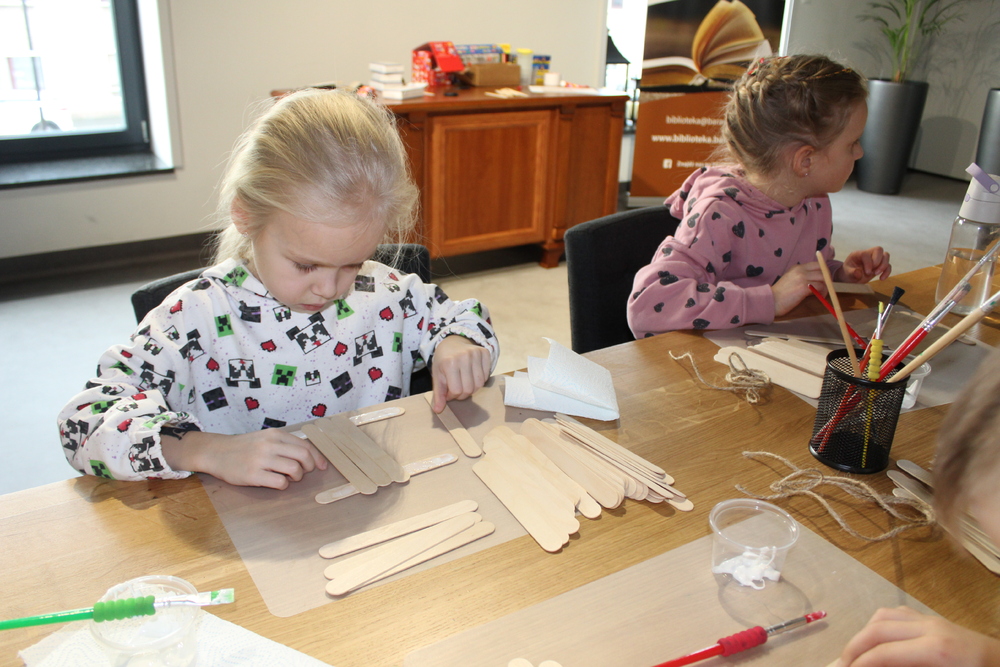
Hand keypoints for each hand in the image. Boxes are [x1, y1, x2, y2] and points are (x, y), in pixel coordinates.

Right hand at [161, 429, 326, 489]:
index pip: (305, 445)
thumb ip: (284, 444)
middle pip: (303, 457)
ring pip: (294, 470)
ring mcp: (261, 460)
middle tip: (303, 473)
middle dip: (309, 468)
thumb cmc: (244, 447)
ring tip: (288, 478)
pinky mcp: (253, 475)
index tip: (321, 466)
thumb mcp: (265, 438)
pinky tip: (277, 483)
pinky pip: (280, 482)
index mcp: (275, 435)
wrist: (216, 452)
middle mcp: (270, 445)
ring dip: (296, 477)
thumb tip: (309, 455)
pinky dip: (283, 485)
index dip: (317, 457)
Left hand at [430, 335, 491, 412]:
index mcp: (449, 363)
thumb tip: (438, 410)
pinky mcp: (485, 353)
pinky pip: (486, 376)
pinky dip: (479, 380)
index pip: (456, 391)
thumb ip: (438, 394)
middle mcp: (464, 357)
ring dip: (472, 388)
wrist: (452, 341)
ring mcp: (476, 354)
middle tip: (456, 388)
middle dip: (462, 394)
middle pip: (469, 389)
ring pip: (479, 384)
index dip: (452, 396)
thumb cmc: (443, 360)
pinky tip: (471, 375)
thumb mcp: (437, 376)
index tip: (448, 391)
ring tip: (464, 383)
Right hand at [772, 261, 825, 316]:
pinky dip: (822, 292)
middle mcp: (800, 270)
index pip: (817, 264)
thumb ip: (802, 277)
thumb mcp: (790, 280)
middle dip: (827, 279)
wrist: (771, 301)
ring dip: (825, 287)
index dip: (823, 272)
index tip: (823, 280)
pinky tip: (819, 297)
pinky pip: (820, 286)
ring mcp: (802, 277)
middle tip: (825, 287)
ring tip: (821, 294)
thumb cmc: (780, 294)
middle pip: (822, 270)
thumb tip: (817, 281)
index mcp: (797, 267)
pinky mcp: (804, 287)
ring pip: (823, 278)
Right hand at [834, 606, 999, 666]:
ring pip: (885, 616)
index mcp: (936, 650)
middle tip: (841, 665)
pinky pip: (899, 615)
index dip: (860, 663)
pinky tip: (878, 642)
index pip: (883, 652)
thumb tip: (874, 666)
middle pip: (878, 628)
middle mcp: (931, 628)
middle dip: (854, 647)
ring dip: (864, 634)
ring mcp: (934, 621)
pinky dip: (880, 626)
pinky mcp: (936, 621)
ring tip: (856, 654)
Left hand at [836, 247, 891, 282]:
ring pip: (886, 255)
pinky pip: (888, 265)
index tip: (867, 272)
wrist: (850, 278)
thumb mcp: (847, 274)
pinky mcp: (880, 265)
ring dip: (884, 265)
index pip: (866, 254)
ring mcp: (875, 259)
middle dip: (878, 261)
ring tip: (876, 274)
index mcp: (858, 254)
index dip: (868, 263)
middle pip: (879, 249)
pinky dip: (887, 271)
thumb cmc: (848, 274)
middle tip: (873, 271)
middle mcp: (868, 254)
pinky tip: (881, 278)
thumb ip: (852, 273)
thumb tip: (859, 273)